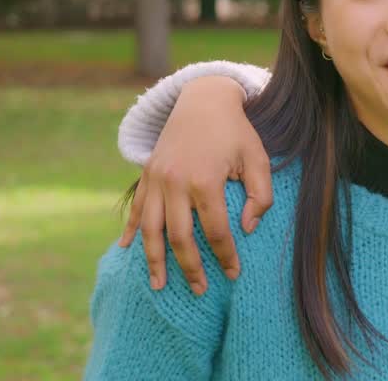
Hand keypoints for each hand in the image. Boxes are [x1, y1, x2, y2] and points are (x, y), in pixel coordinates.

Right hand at [118, 75, 273, 293]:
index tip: (233, 273)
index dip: (225, 255)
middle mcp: (175, 182)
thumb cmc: (236, 131)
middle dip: (189, 267)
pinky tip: (125, 250)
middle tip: (200, 290)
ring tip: (159, 285)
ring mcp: (156, 179)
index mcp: (205, 180)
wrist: (203, 99)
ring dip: (154, 260)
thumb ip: (261, 196)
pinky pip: (135, 208)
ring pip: (149, 228)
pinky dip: (129, 230)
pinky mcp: (147, 174)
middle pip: (179, 237)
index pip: (215, 230)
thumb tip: (248, 229)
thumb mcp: (259, 158)